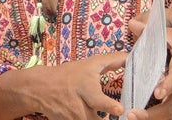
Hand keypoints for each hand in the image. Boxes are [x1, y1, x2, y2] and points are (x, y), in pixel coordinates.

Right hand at [0, 52, 126, 119]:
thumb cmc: (69, 74)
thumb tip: (130, 57)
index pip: (98, 100)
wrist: (41, 88)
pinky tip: (92, 116)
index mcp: (86, 88)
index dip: (109, 106)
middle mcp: (79, 106)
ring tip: (108, 118)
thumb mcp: (89, 64)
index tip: (120, 110)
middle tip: (122, 118)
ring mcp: (73, 119)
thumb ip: (111, 61)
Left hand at [125, 23, 171, 119]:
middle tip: (132, 114)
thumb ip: (153, 33)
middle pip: (170, 107)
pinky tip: (143, 117)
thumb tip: (132, 25)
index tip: (158, 93)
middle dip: (151, 114)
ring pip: (170, 115)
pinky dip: (157, 118)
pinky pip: (171, 115)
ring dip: (152, 119)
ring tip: (132, 117)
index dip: (169, 85)